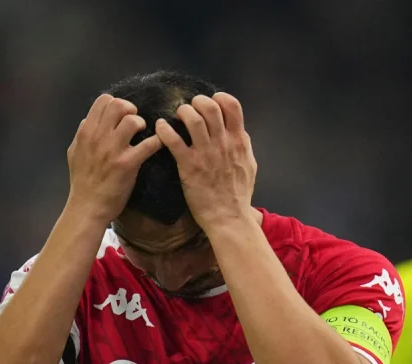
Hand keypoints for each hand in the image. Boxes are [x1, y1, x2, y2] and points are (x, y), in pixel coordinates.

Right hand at [66, 94, 162, 223]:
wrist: (88, 206)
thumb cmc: (82, 181)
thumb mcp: (74, 152)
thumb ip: (82, 135)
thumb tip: (90, 120)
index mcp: (86, 132)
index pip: (103, 101)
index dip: (116, 103)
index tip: (122, 115)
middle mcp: (98, 137)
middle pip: (119, 105)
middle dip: (131, 110)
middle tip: (135, 122)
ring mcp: (113, 150)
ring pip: (133, 120)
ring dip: (142, 124)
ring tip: (143, 133)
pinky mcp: (128, 164)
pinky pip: (149, 144)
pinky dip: (157, 142)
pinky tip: (157, 145)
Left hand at [155, 93, 256, 230]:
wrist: (228, 217)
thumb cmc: (239, 195)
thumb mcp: (250, 166)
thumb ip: (243, 147)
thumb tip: (239, 133)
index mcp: (239, 141)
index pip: (232, 106)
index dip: (219, 98)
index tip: (212, 101)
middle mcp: (222, 143)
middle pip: (210, 107)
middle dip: (198, 102)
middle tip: (191, 108)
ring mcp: (205, 153)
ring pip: (192, 118)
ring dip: (182, 112)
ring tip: (177, 115)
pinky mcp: (188, 165)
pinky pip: (173, 140)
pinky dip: (164, 129)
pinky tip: (161, 127)